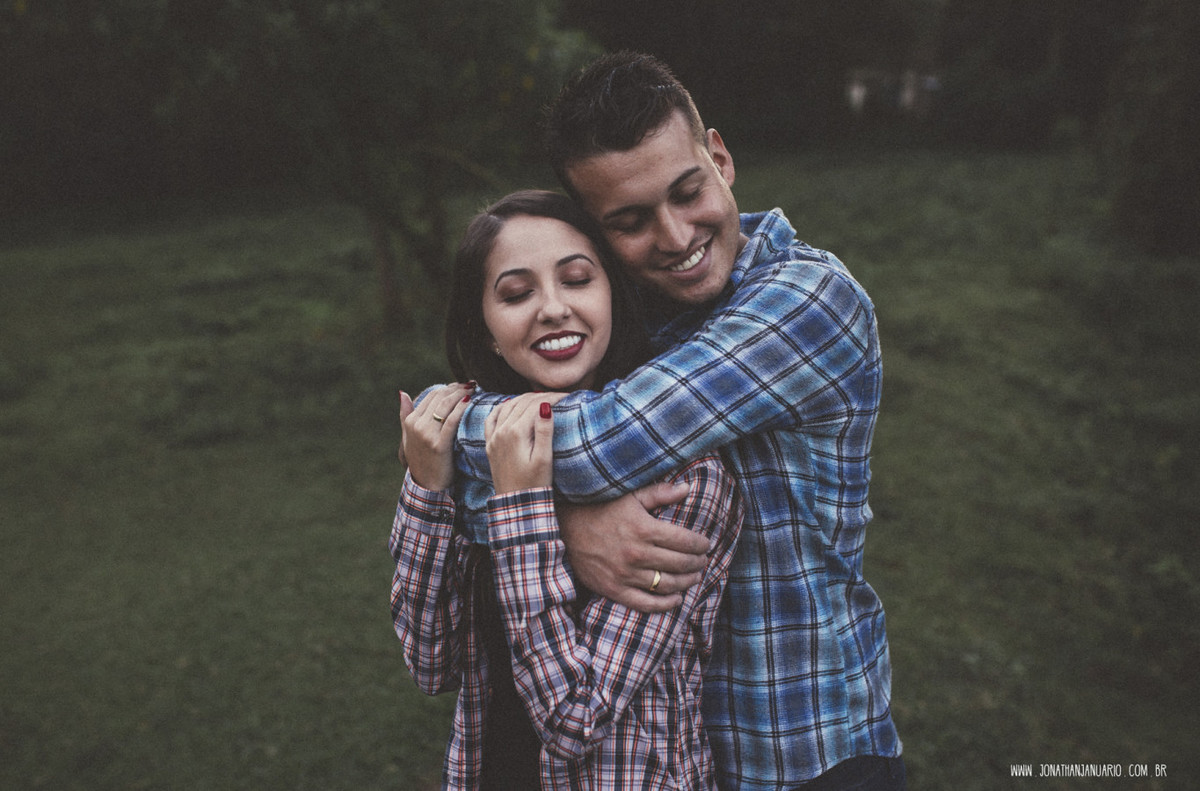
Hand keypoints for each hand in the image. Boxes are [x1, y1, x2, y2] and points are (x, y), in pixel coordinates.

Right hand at [398, 384, 472, 490]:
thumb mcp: (408, 436)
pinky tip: (470, 401)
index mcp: (410, 421)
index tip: (461, 384)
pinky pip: (452, 420)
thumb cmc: (421, 458)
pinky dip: (462, 408)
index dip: (448, 387)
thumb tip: (402, 392)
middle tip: (471, 383)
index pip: (431, 395)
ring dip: (462, 394)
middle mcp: (416, 426)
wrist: (427, 484)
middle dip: (457, 388)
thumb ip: (405, 413)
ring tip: (474, 389)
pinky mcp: (439, 445)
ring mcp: (427, 435)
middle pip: (440, 398)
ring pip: (446, 405)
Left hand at [484, 392, 558, 494]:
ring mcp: (493, 437)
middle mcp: (501, 431)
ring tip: (540, 398)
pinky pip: (492, 417)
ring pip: (507, 406)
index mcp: (516, 433)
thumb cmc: (534, 483)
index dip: (553, 398)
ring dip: (524, 398)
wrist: (516, 503)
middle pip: (522, 402)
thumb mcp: (544, 459)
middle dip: (541, 396)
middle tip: (558, 396)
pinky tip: (510, 404)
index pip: (535, 405)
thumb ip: (544, 431)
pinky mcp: (490, 443)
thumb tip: (546, 406)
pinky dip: (502, 407)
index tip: (567, 396)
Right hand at [559, 483, 711, 611]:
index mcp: (644, 529)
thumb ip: (660, 493)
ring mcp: (625, 575)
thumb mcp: (629, 497)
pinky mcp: (614, 590)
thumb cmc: (599, 509)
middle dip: (698, 563)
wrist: (564, 529)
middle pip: (681, 564)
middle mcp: (637, 554)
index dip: (701, 544)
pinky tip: (677, 599)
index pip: (685, 541)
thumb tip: (687, 488)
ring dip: (687, 582)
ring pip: (668, 585)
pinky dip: (666, 604)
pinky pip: (646, 603)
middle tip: (703, 560)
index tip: (706, 544)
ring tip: (695, 576)